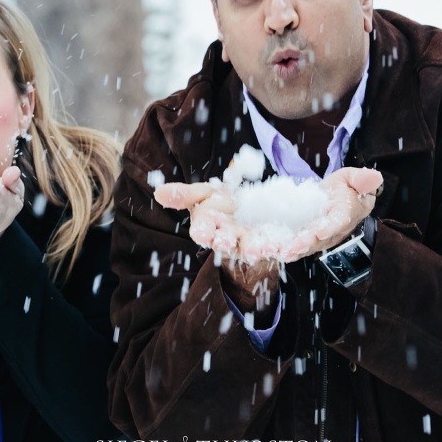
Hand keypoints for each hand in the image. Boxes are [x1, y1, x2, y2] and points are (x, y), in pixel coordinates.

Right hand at [155, 180, 280, 312]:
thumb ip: (184, 194)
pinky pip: (271, 246)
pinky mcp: (266, 242)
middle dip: (227, 243)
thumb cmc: (218, 201)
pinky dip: (277, 247)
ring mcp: (246, 242)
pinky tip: (282, 246)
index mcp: (208, 226)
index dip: (202, 232)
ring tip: (263, 248)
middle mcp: (226, 238)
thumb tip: (158, 192)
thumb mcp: (203, 193)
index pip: (202, 231)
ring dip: (254, 250)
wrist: (244, 205)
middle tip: (229, 242)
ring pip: (249, 248)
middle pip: (225, 242)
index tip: (202, 234)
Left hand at [286, 167, 383, 256]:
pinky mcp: (305, 237)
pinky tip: (268, 249)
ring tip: (277, 253)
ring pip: (305, 245)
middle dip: (304, 244)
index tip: (320, 232)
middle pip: (318, 239)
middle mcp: (332, 230)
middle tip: (291, 248)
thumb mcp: (355, 178)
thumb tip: (375, 178)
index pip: (338, 222)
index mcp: (345, 214)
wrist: (343, 198)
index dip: (329, 228)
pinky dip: (281, 247)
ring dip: (290, 250)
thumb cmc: (349, 188)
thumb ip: (362, 179)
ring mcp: (318, 236)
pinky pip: (294, 243)